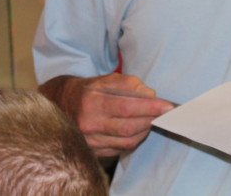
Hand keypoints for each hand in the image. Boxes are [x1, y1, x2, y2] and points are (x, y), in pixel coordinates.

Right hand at [41, 73, 174, 156]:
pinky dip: (135, 141)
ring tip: (150, 120)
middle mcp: (89, 123)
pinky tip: (138, 131)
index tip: (167, 106)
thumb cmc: (88, 90)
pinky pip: (121, 150)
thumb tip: (150, 94)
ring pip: (127, 141)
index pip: (126, 107)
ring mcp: (90, 141)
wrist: (62, 106)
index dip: (149, 107)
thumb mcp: (104, 79)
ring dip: (144, 131)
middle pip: (128, 127)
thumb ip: (128, 84)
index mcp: (91, 102)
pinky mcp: (94, 151)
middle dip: (150, 120)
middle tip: (163, 114)